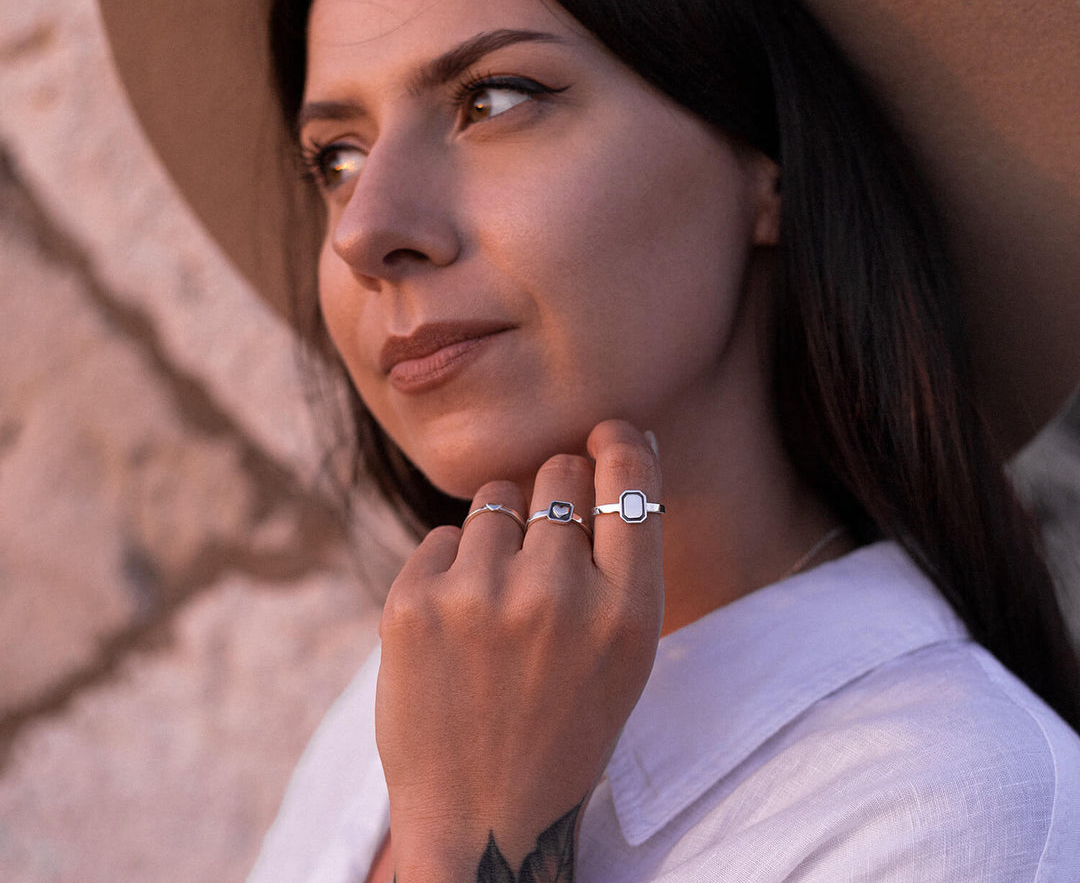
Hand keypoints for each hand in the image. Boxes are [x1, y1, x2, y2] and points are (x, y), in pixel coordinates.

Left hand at [375, 419, 663, 880]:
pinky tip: (458, 624)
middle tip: (548, 541)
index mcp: (626, 614)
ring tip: (499, 599)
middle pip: (559, 471)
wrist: (480, 819)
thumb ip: (624, 558)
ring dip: (502, 530)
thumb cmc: (564, 728)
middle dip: (556, 490)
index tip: (606, 435)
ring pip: (496, 498)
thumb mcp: (625, 654)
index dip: (619, 444)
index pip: (629, 482)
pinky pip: (443, 535)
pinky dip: (452, 566)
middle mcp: (556, 596)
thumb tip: (617, 448)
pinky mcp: (412, 604)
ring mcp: (478, 597)